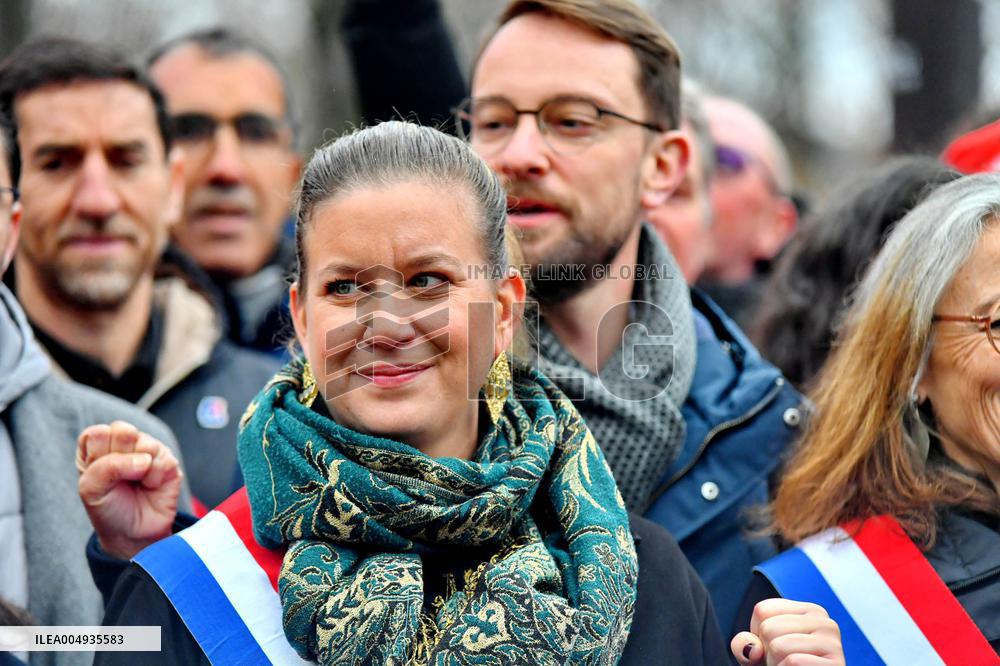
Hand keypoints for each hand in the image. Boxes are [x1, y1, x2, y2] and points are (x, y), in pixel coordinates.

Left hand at [77, 421, 181, 559]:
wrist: (133, 534)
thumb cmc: (108, 509)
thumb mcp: (91, 490)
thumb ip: (107, 466)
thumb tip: (144, 459)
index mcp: (97, 447)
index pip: (96, 433)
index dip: (97, 456)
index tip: (99, 476)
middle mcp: (123, 445)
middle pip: (123, 430)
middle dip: (119, 457)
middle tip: (120, 478)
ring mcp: (147, 451)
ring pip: (146, 442)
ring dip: (139, 470)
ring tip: (136, 483)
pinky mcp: (168, 461)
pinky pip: (163, 460)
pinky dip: (154, 479)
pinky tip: (150, 486)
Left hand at [732, 598, 843, 665]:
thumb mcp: (757, 654)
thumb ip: (744, 644)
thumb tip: (753, 648)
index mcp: (809, 611)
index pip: (762, 610)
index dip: (758, 636)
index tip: (775, 649)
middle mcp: (825, 622)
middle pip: (768, 628)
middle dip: (767, 653)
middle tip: (784, 663)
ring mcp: (833, 643)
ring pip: (778, 646)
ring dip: (776, 665)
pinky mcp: (836, 664)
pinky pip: (793, 662)